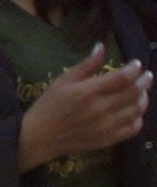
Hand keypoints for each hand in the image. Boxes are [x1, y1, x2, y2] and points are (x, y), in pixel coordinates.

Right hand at [19, 45, 150, 170]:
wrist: (40, 137)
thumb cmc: (49, 105)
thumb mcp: (63, 81)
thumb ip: (86, 65)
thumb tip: (101, 47)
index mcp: (88, 92)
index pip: (121, 78)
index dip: (133, 69)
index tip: (136, 64)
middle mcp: (101, 109)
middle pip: (133, 93)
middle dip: (144, 82)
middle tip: (147, 76)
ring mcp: (107, 126)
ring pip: (136, 110)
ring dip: (143, 99)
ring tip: (141, 92)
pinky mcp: (109, 139)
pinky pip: (133, 128)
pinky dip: (139, 118)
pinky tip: (134, 112)